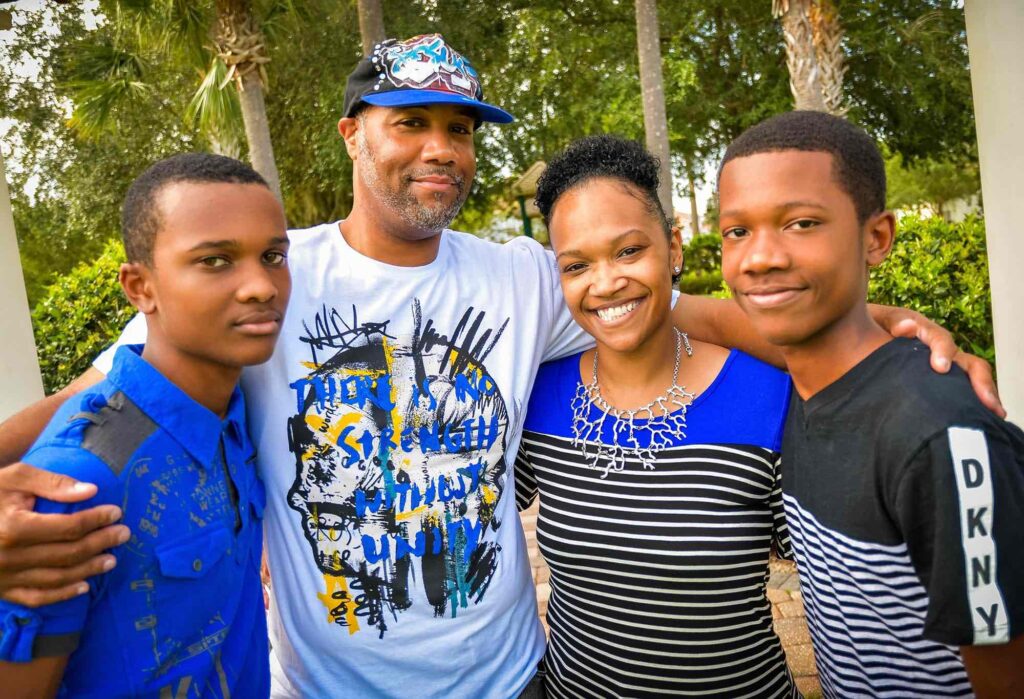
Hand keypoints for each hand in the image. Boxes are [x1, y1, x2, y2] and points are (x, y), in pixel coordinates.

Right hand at [0, 463, 130, 606]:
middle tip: (124, 534)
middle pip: (67, 553)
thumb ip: (52, 483)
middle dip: (100, 543)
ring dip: (88, 570)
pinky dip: (62, 595)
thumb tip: (90, 490)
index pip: (68, 527)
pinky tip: (83, 587)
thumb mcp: (15, 477)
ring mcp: (3, 577)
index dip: (96, 520)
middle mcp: (9, 557)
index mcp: (14, 527)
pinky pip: (35, 598)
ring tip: (111, 559)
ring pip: (56, 578)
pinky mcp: (1, 590)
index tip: (116, 513)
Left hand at [871, 304, 1004, 417]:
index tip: (940, 368)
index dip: (943, 352)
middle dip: (979, 382)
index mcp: (925, 333)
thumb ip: (894, 321)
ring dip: (980, 395)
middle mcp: (939, 351)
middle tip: (987, 401)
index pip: (941, 340)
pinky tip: (979, 418)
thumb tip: (908, 328)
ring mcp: (941, 368)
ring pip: (967, 380)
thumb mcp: (883, 319)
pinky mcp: (937, 383)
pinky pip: (957, 392)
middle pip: (967, 364)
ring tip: (993, 413)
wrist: (861, 333)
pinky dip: (968, 403)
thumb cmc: (874, 325)